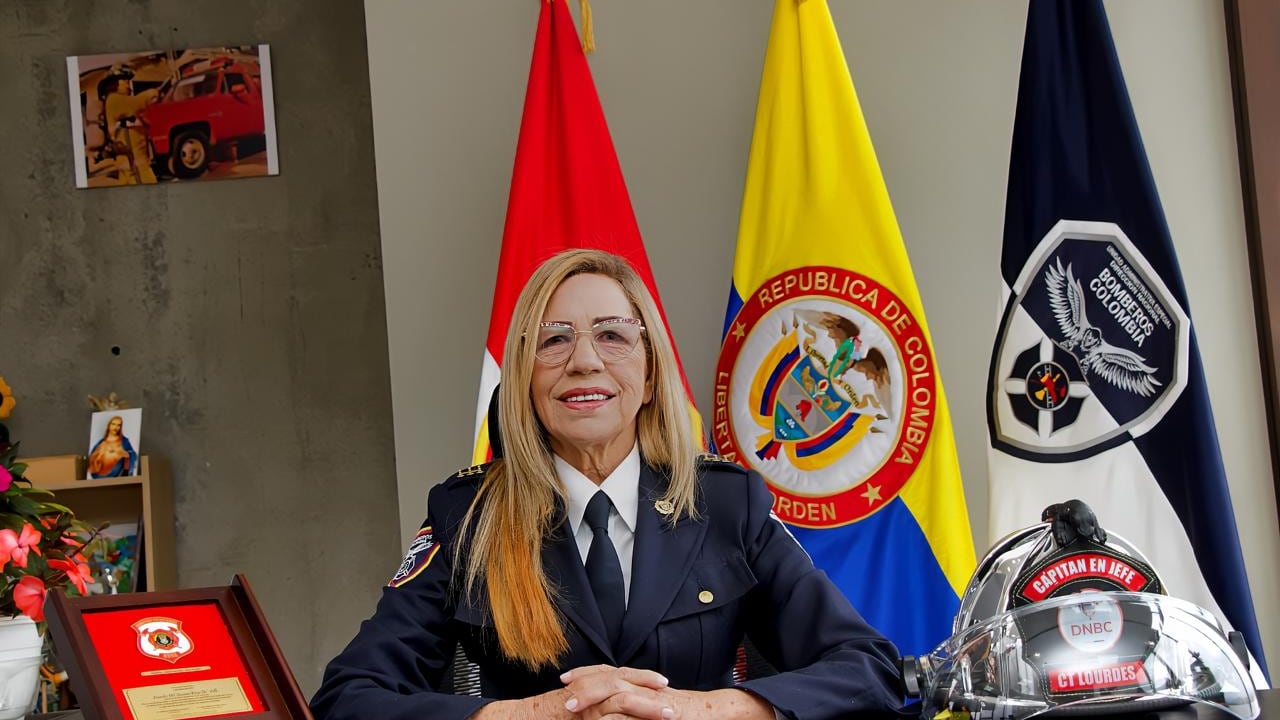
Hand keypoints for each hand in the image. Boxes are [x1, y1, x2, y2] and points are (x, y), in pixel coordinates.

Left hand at [560, 666, 773, 719]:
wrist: (722, 713)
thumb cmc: (690, 715)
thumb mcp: (655, 710)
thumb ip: (636, 709)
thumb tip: (610, 714)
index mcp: (643, 687)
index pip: (611, 674)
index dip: (588, 674)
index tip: (566, 679)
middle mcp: (647, 688)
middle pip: (610, 676)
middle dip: (584, 681)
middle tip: (563, 688)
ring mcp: (655, 698)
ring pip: (619, 688)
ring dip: (594, 693)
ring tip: (572, 704)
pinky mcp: (667, 711)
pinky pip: (638, 708)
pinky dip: (620, 713)